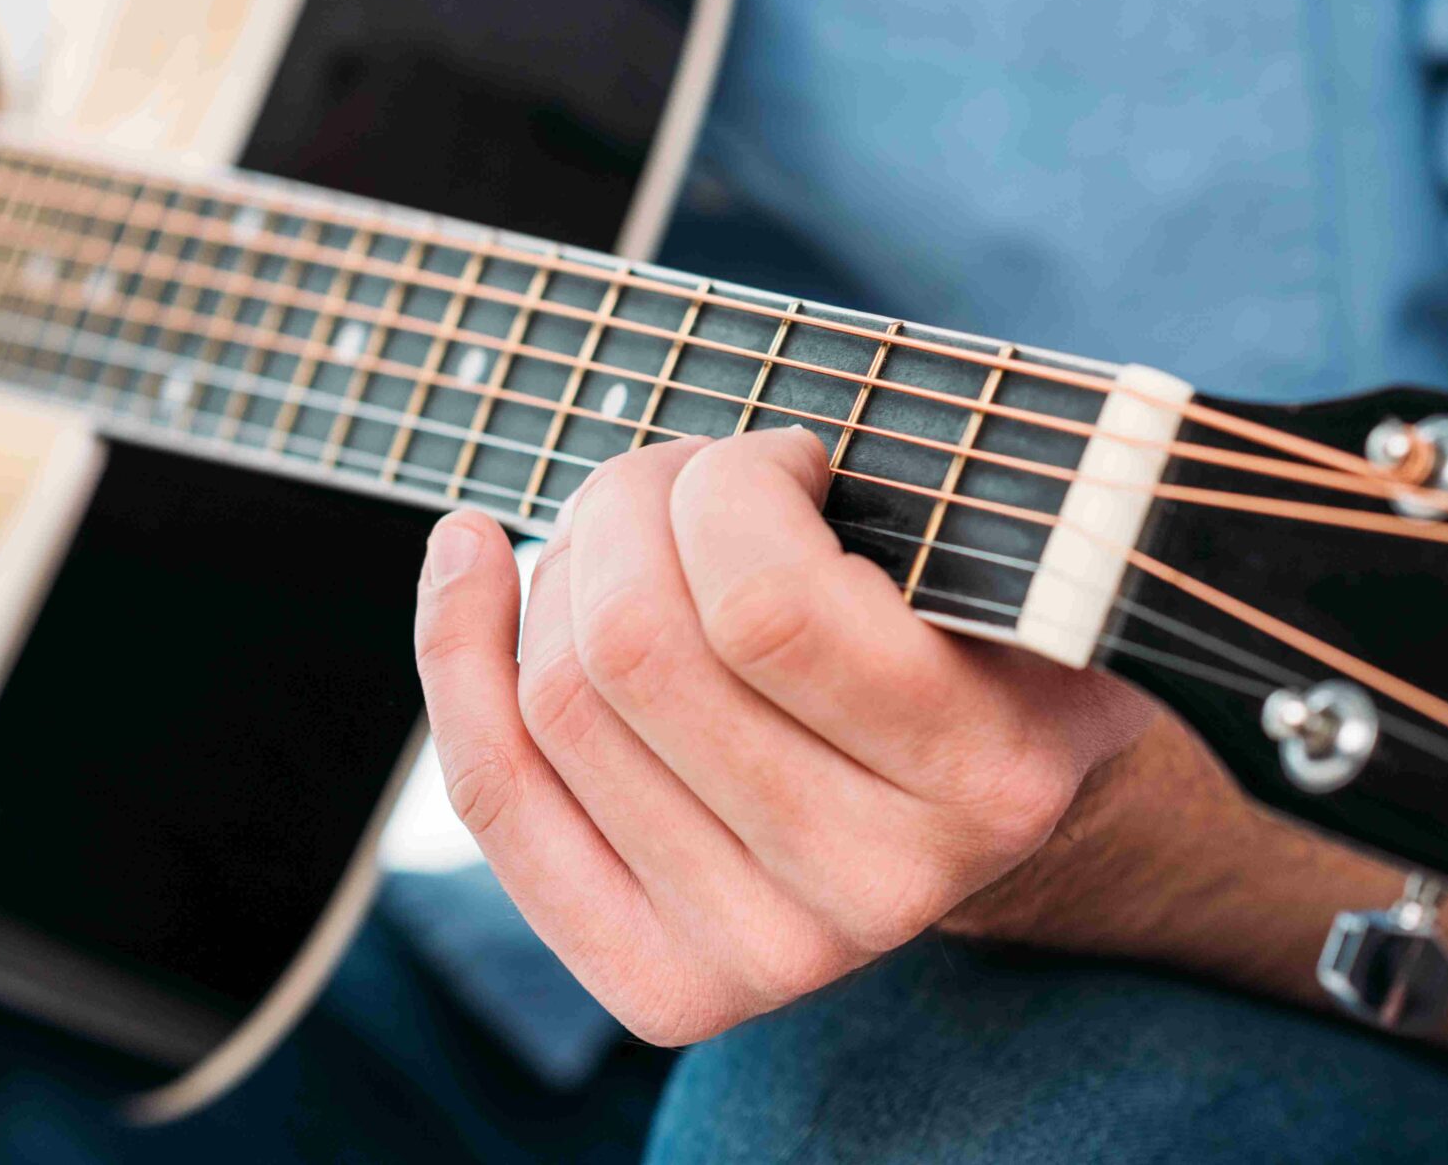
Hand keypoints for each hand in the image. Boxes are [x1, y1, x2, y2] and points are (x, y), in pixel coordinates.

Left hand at [412, 426, 1152, 1044]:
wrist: (975, 817)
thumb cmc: (971, 640)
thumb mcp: (991, 557)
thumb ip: (902, 507)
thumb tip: (688, 479)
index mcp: (985, 773)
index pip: (765, 604)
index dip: (731, 487)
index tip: (777, 461)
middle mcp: (874, 885)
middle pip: (633, 647)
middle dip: (627, 509)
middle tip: (677, 481)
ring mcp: (762, 954)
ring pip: (556, 702)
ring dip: (561, 567)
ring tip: (623, 537)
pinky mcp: (663, 986)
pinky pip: (499, 794)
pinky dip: (456, 649)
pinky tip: (470, 555)